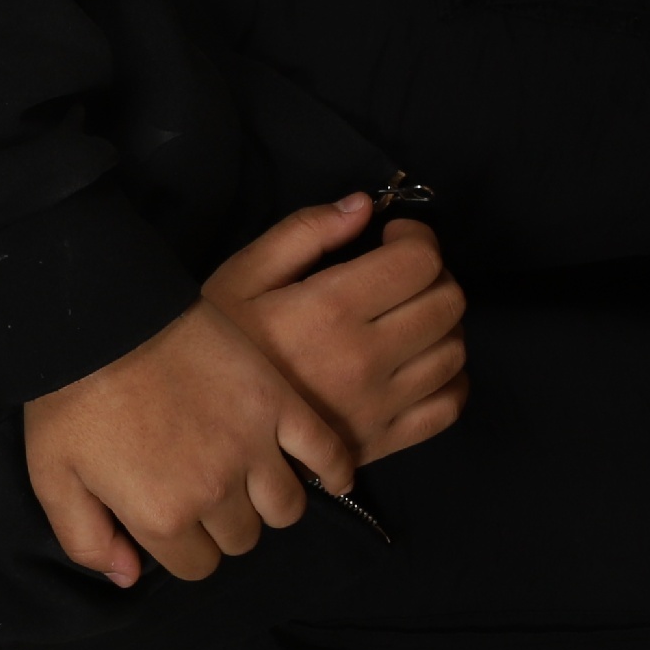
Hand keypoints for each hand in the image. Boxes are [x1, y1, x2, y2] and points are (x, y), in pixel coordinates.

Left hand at [21, 296, 352, 589]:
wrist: (100, 317)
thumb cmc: (69, 397)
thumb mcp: (52, 478)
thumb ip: (86, 540)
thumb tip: (129, 578)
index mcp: (162, 516)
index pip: (197, 566)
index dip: (182, 547)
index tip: (170, 518)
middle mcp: (216, 493)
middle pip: (241, 539)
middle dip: (221, 525)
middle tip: (201, 490)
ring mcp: (254, 446)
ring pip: (285, 508)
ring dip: (268, 503)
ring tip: (249, 480)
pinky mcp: (278, 403)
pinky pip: (326, 452)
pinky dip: (334, 470)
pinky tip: (331, 478)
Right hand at [203, 190, 469, 469]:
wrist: (194, 430)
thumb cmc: (215, 345)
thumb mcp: (242, 275)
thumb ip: (304, 233)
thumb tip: (363, 208)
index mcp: (330, 308)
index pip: (420, 261)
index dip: (418, 238)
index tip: (393, 238)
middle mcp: (366, 357)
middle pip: (447, 303)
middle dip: (433, 276)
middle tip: (401, 276)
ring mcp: (379, 405)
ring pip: (454, 351)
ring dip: (442, 324)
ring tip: (408, 318)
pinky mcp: (383, 441)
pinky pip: (448, 406)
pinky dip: (450, 379)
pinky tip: (421, 365)